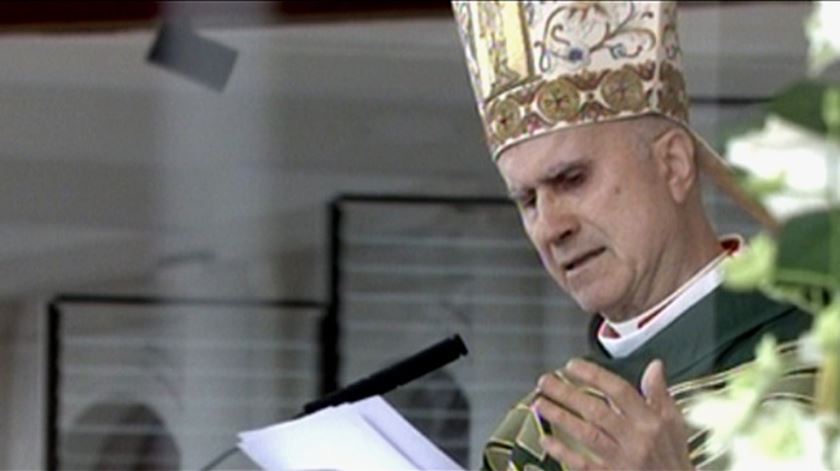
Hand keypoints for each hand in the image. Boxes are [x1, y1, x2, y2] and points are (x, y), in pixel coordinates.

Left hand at [533, 359, 692, 469]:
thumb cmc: (674, 460)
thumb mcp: (675, 425)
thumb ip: (660, 395)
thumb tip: (654, 365)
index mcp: (651, 422)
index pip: (619, 391)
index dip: (594, 375)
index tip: (571, 366)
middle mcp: (636, 439)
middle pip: (596, 410)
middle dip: (567, 393)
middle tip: (545, 381)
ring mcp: (622, 461)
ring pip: (586, 434)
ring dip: (561, 417)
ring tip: (540, 403)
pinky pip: (583, 464)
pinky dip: (563, 452)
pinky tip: (545, 440)